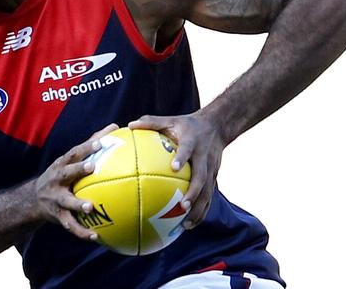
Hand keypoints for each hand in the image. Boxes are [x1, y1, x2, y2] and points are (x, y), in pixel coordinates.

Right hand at [34, 123, 118, 240]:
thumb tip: (115, 126)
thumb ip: (92, 143)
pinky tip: (96, 236)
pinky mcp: (58, 216)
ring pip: (67, 202)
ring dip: (77, 204)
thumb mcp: (70, 159)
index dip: (86, 147)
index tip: (100, 142)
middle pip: (66, 173)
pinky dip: (82, 231)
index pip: (74, 152)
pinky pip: (71, 225)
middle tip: (92, 167)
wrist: (34, 199)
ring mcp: (56, 198)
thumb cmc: (61, 174)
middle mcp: (56, 180)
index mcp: (62, 164)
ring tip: (90, 207)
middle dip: (77, 169)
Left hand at [128, 112, 224, 229]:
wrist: (217, 126)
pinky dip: (201, 212)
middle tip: (182, 206)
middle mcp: (204, 157)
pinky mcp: (214, 178)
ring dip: (198, 209)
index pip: (188, 150)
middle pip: (202, 177)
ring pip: (207, 192)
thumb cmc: (187, 124)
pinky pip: (208, 198)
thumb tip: (129, 125)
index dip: (182, 158)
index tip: (173, 167)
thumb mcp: (170, 120)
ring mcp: (211, 170)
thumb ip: (151, 122)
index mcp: (193, 142)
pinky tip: (189, 225)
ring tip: (186, 224)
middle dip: (194, 193)